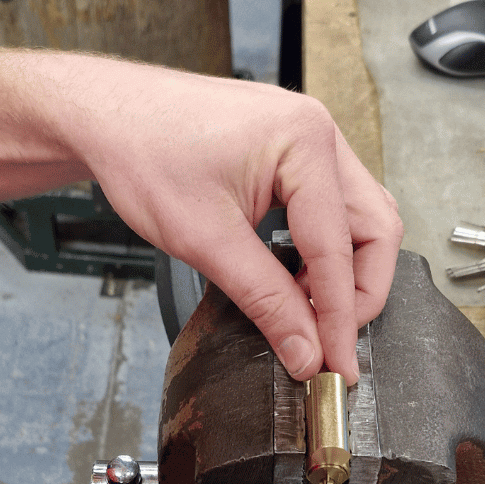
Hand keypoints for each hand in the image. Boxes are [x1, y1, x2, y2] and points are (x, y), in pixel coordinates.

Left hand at [71, 64, 402, 382]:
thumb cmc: (144, 153)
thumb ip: (265, 301)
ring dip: (345, 274)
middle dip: (359, 293)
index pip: (338, 250)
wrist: (109, 116)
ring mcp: (311, 140)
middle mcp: (319, 133)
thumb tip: (305, 350)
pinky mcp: (294, 152)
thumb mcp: (206, 242)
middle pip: (376, 230)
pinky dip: (325, 252)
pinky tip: (296, 281)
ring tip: (309, 316)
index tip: (337, 366)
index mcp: (304, 142)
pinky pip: (334, 209)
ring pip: (363, 220)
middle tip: (332, 344)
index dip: (339, 319)